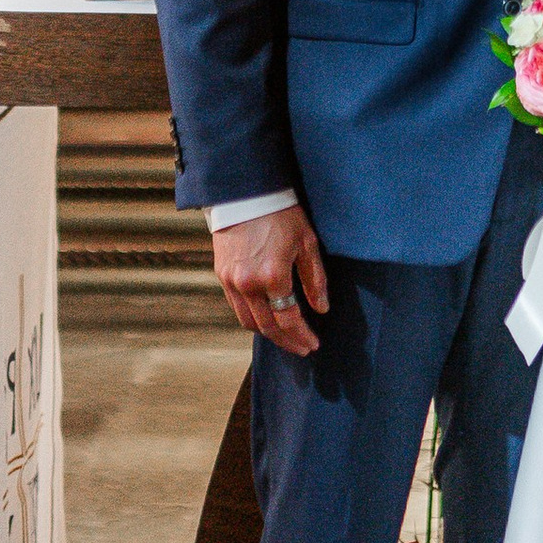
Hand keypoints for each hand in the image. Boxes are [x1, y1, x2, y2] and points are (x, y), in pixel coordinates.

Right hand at [212, 203, 328, 355]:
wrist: (246, 193)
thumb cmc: (281, 214)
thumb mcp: (307, 243)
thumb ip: (315, 280)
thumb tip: (321, 309)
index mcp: (273, 276)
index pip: (289, 319)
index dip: (302, 336)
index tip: (313, 344)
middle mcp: (249, 284)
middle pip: (267, 327)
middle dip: (286, 342)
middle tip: (301, 349)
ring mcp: (232, 281)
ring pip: (248, 322)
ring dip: (267, 334)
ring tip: (285, 337)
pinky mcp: (221, 275)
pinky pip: (236, 306)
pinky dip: (251, 318)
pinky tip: (265, 318)